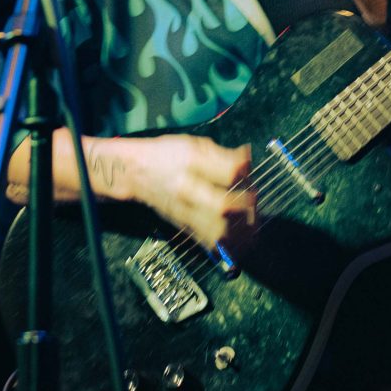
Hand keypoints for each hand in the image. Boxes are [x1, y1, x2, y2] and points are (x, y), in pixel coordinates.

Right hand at [133, 135, 256, 252]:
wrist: (135, 173)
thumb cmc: (168, 154)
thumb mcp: (195, 144)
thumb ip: (224, 154)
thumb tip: (247, 161)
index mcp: (192, 163)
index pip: (228, 172)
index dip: (245, 173)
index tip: (248, 172)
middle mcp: (187, 190)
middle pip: (223, 207)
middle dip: (247, 207)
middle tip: (254, 201)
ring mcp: (185, 212)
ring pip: (217, 232)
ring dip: (241, 232)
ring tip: (252, 225)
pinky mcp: (184, 227)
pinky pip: (209, 243)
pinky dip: (229, 246)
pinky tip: (240, 241)